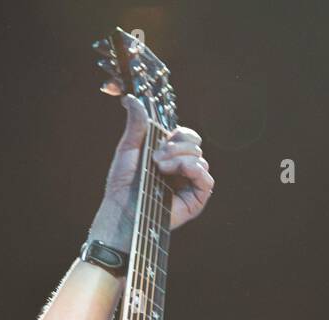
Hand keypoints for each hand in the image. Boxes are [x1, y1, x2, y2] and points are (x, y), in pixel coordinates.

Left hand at [90, 97, 214, 249]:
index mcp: (169, 156)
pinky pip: (207, 179)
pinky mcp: (195, 200)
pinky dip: (195, 170)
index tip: (160, 140)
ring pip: (200, 159)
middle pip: (195, 145)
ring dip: (180, 159)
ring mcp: (189, 184)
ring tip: (160, 169)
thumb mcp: (128, 149)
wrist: (121, 211)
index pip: (186, 136)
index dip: (178, 134)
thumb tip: (130, 99)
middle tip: (155, 159)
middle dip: (176, 147)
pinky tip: (180, 170)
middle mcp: (181, 169)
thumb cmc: (122, 186)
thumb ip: (136, 124)